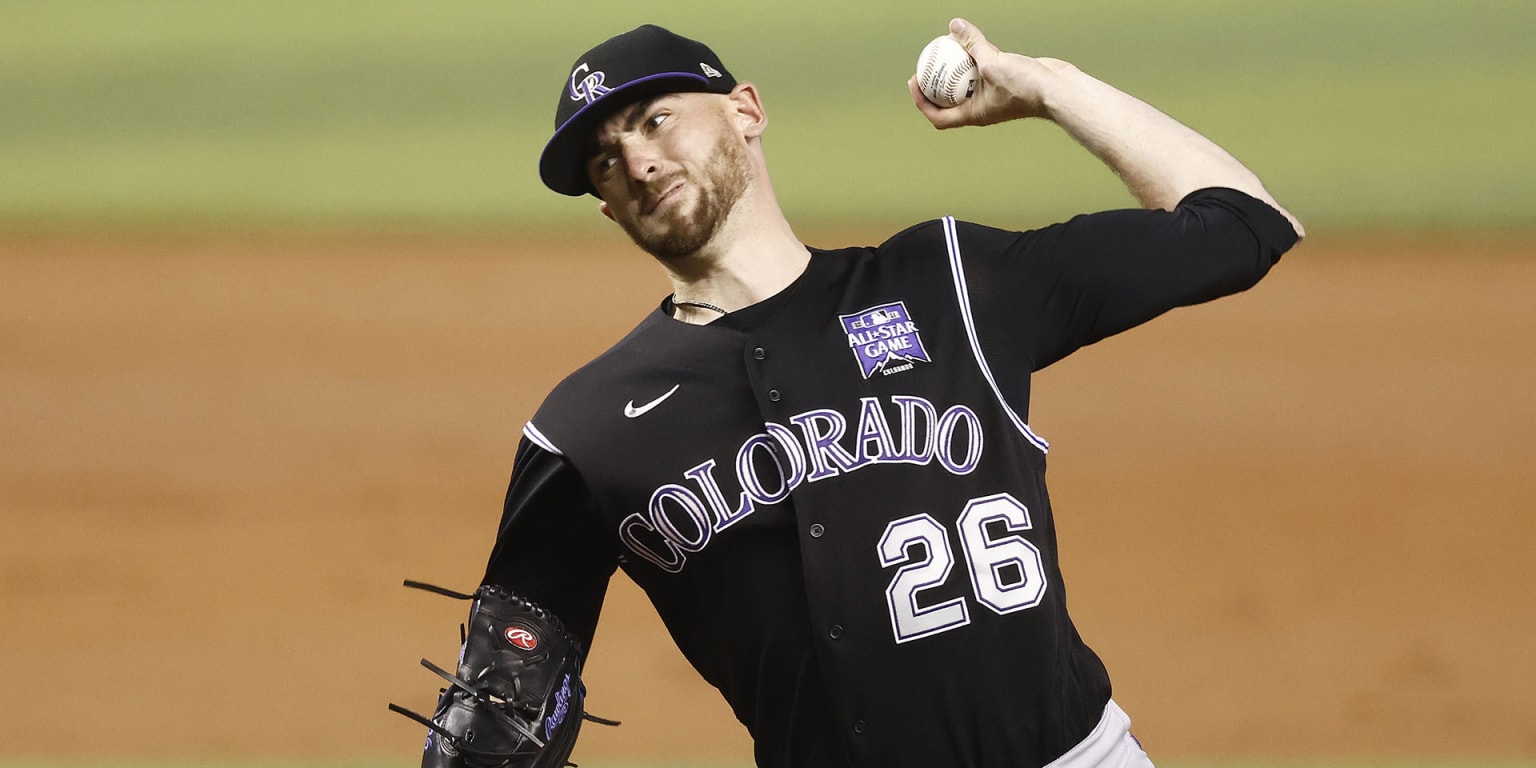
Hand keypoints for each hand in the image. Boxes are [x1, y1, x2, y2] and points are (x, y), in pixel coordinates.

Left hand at [908, 18, 1064, 128]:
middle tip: (924, 65)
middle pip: (948, 102)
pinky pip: (982, 72)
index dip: (921, 102)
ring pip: (965, 85)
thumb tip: (954, 26)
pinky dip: (973, 60)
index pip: (938, 117)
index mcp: (973, 115)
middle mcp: (980, 109)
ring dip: (953, 71)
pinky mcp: (1003, 83)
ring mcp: (992, 97)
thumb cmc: (1026, 86)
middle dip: (933, 86)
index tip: (914, 82)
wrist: (1057, 89)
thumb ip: (972, 44)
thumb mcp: (992, 62)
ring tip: (943, 51)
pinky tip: (970, 42)